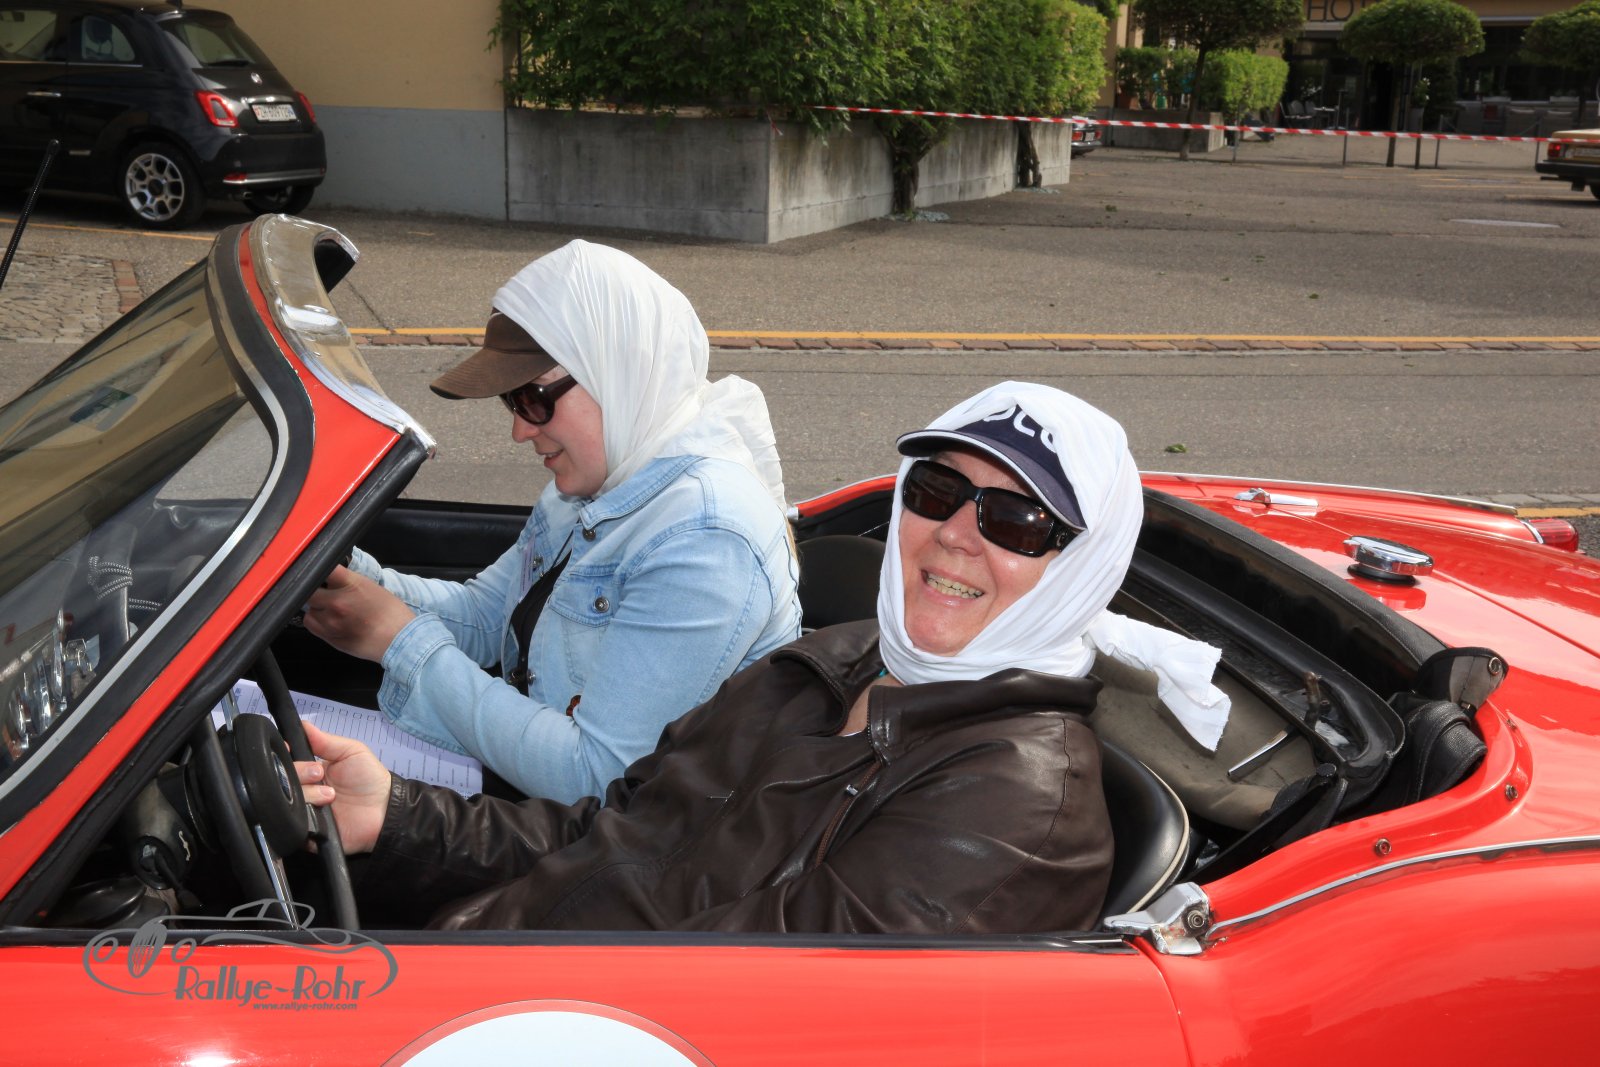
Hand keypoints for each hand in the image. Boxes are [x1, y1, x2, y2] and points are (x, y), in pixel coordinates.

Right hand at [295, 721, 391, 853]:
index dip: (283, 755)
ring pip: (287, 801)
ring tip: (329, 796)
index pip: (285, 761)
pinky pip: (292, 825)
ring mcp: (304, 811)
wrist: (384, 810)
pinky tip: (318, 812)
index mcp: (309, 771)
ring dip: (308, 795)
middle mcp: (302, 790)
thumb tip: (302, 723)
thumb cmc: (369, 778)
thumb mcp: (350, 752)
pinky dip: (302, 817)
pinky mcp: (306, 832)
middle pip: (283, 779)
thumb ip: (326, 741)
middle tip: (320, 775)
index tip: (289, 749)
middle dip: (300, 773)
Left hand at [302, 565, 414, 662]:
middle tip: (325, 593)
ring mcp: (331, 620)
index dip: (320, 569)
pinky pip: (311, 624)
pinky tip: (329, 620)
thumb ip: (348, 582)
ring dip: (317, 607)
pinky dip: (316, 620)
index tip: (322, 572)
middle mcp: (337, 601)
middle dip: (315, 590)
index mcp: (350, 584)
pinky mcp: (329, 636)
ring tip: (332, 610)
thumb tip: (333, 579)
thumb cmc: (391, 614)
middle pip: (309, 590)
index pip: (323, 568)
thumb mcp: (372, 587)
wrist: (399, 638)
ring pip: (310, 609)